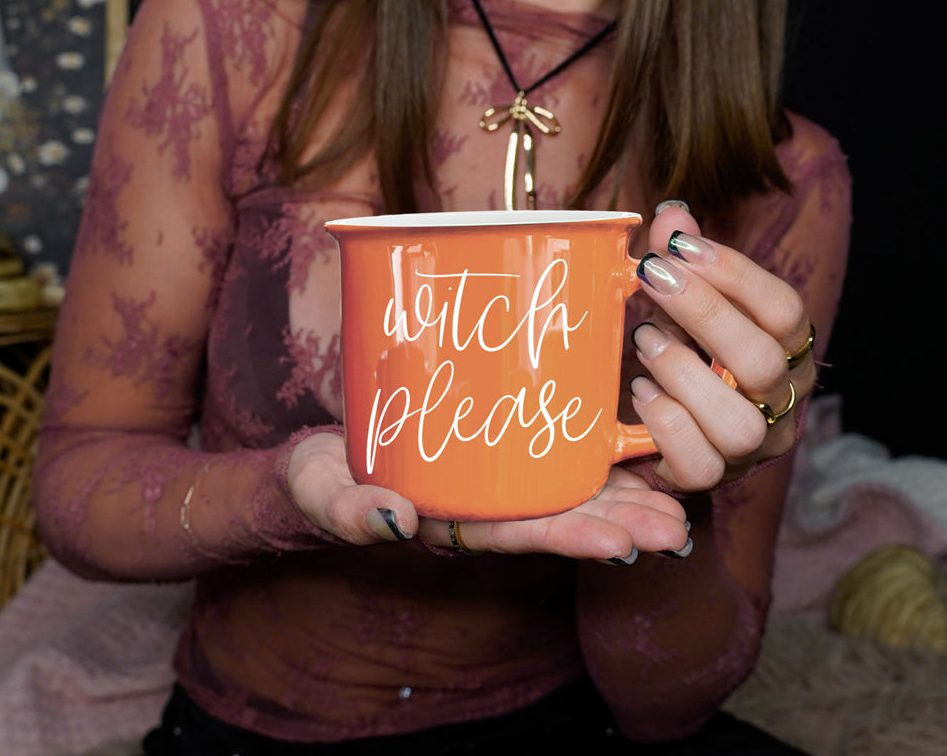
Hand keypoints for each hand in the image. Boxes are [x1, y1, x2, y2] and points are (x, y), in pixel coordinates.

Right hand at [288, 432, 689, 560]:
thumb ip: (346, 509)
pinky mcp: (492, 455)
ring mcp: (489, 485)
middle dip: (615, 525)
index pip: (515, 536)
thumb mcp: (319, 493)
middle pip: (554, 521)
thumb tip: (392, 519)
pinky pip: (546, 459)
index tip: (620, 544)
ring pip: (561, 494)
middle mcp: (479, 511)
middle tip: (674, 528)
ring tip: (676, 503)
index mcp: (448, 525)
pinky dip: (590, 458)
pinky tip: (634, 451)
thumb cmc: (320, 482)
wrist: (321, 461)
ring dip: (619, 498)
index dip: (567, 539)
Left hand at [629, 202, 816, 490]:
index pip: (785, 311)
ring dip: (683, 374)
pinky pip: (699, 467)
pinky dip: (666, 425)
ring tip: (643, 339)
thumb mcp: (683, 300)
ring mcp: (750, 447)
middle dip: (703, 312)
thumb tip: (672, 214)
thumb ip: (679, 259)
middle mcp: (779, 401)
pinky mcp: (711, 478)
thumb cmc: (685, 348)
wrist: (668, 424)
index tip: (679, 245)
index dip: (734, 273)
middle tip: (651, 277)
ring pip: (738, 424)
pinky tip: (641, 391)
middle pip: (763, 361)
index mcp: (786, 349)